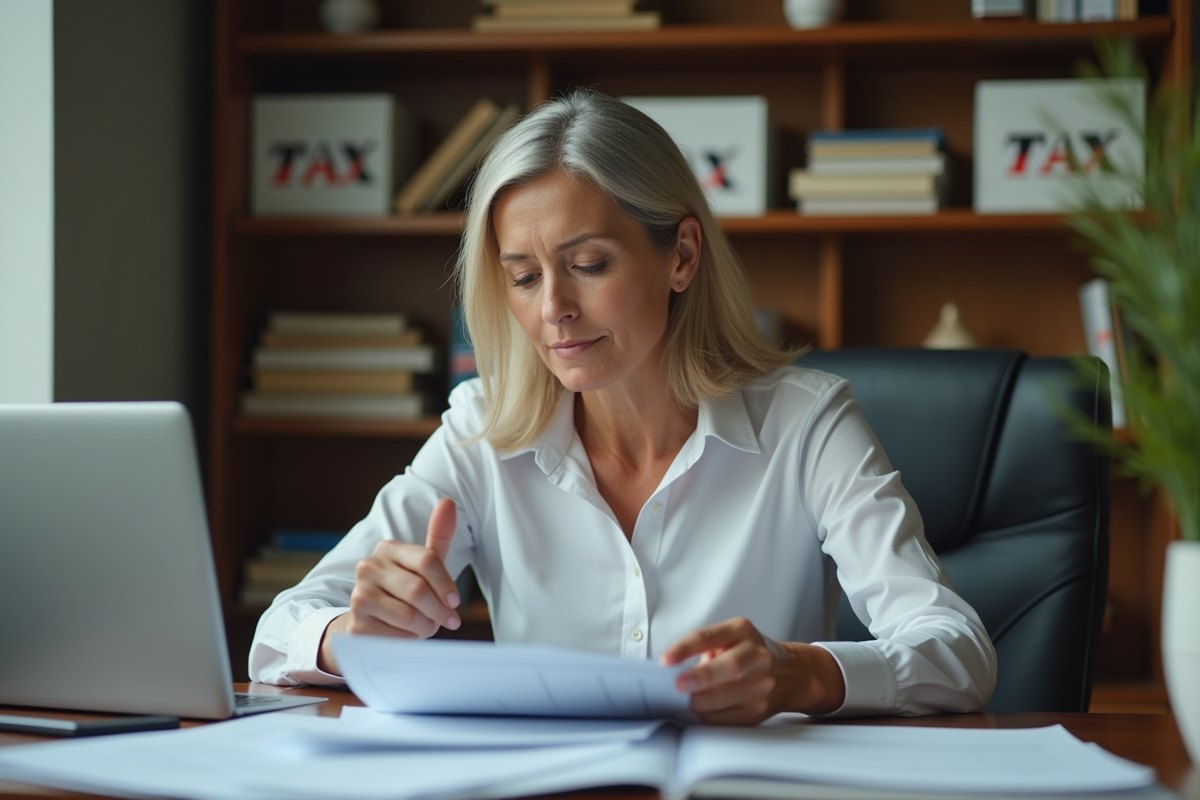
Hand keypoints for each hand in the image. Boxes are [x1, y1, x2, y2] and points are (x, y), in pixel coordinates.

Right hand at [318, 498, 461, 673]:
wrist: (369, 622)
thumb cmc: (404, 590)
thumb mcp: (423, 565)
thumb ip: (438, 536)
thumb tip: (448, 501)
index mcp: (388, 548)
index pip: (427, 559)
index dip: (446, 583)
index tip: (454, 601)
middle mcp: (369, 567)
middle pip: (419, 589)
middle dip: (439, 610)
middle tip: (446, 620)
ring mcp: (359, 594)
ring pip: (410, 615)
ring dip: (426, 626)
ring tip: (425, 626)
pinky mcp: (356, 623)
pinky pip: (397, 635)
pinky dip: (409, 639)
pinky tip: (404, 634)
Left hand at [659, 617, 845, 724]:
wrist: (790, 672)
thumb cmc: (748, 652)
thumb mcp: (728, 638)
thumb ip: (703, 649)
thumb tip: (671, 671)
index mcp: (741, 631)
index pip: (708, 636)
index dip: (685, 648)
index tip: (666, 660)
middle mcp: (756, 655)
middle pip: (731, 665)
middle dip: (702, 677)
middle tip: (679, 685)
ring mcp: (762, 683)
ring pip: (731, 694)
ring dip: (702, 702)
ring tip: (685, 702)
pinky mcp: (760, 709)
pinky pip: (730, 716)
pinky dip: (710, 716)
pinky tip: (700, 712)